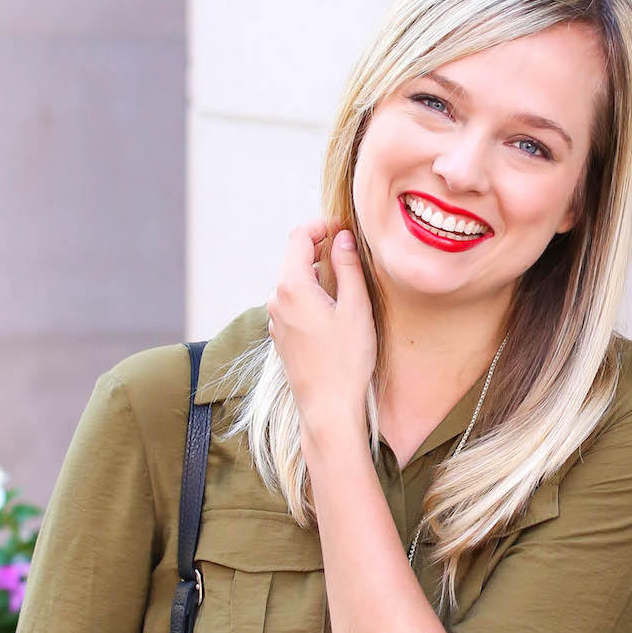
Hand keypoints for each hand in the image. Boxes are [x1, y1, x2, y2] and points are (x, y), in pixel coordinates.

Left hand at [268, 219, 375, 433]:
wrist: (327, 406)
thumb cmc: (346, 360)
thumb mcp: (355, 308)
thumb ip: (348, 267)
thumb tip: (342, 237)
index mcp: (292, 287)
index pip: (298, 237)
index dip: (320, 225)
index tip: (342, 228)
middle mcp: (276, 299)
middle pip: (294, 258)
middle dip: (320, 248)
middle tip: (349, 250)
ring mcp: (276, 319)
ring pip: (294, 281)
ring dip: (316, 273)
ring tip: (345, 281)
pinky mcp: (281, 335)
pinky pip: (293, 302)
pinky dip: (310, 294)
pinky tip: (332, 309)